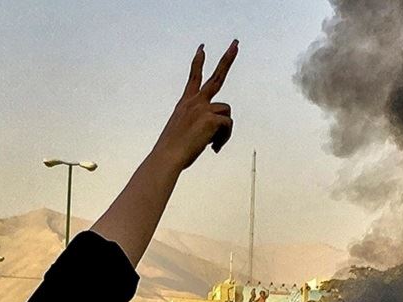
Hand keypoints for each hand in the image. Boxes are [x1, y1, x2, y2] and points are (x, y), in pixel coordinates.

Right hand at [153, 41, 237, 170]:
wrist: (167, 156)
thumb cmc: (173, 151)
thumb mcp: (183, 133)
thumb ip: (198, 126)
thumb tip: (214, 132)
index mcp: (185, 103)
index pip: (194, 77)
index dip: (199, 62)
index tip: (202, 47)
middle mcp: (194, 102)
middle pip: (216, 77)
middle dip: (227, 59)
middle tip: (236, 43)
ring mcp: (203, 108)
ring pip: (227, 112)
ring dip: (224, 130)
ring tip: (213, 144)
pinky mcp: (211, 118)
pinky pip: (228, 126)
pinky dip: (224, 138)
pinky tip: (214, 148)